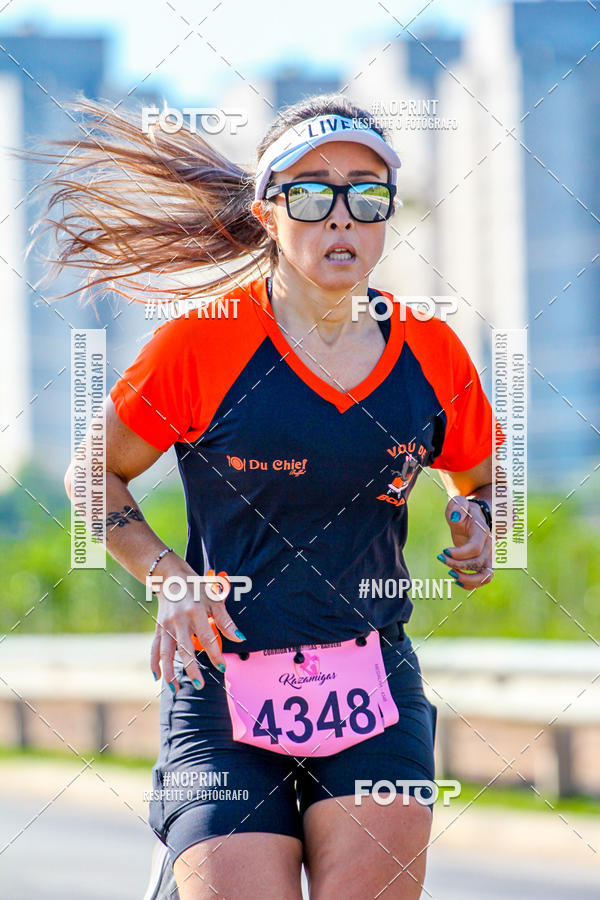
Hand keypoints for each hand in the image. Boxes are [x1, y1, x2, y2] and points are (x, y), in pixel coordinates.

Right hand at [149, 562, 244, 691]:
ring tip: (176, 689)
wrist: (171, 577)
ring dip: (170, 671)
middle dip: (191, 668)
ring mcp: (166, 625)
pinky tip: (157, 677)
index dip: (215, 654)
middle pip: (185, 648)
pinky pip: (154, 647)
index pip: (207, 638)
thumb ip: (226, 622)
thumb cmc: (197, 588)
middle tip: (200, 685)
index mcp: (195, 612)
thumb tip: (241, 638)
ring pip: (166, 651)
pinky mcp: (158, 628)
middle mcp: (179, 620)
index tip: (222, 668)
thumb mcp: (214, 600)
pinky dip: (154, 662)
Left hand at [437, 496, 492, 589]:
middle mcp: (488, 545)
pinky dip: (470, 584)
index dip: (459, 554)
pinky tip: (455, 578)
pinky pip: (482, 580)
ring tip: (450, 573)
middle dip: (456, 564)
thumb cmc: (464, 510)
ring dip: (467, 579)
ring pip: (485, 576)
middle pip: (477, 563)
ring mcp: (488, 556)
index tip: (444, 550)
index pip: (475, 548)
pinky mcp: (483, 563)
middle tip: (441, 557)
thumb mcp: (459, 503)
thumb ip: (457, 506)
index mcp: (482, 531)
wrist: (474, 516)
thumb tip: (455, 518)